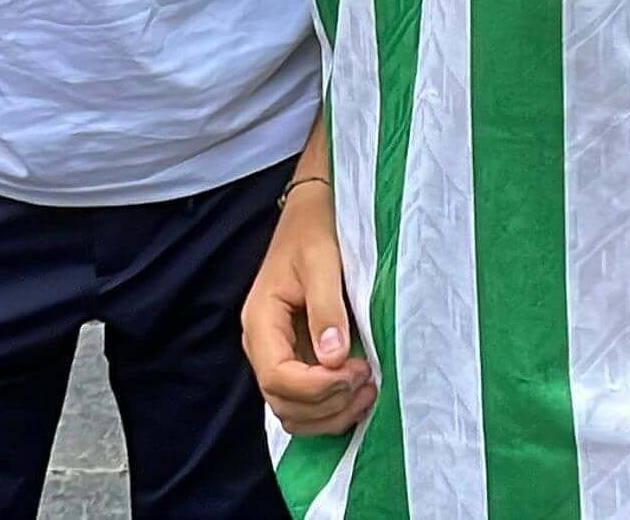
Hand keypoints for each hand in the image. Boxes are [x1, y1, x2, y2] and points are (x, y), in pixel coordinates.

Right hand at [243, 178, 373, 436]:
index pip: (277, 377)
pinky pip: (307, 403)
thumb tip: (334, 358)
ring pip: (294, 412)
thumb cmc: (315, 232)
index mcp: (261, 321)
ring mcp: (280, 356)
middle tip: (367, 380)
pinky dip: (333, 409)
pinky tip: (361, 391)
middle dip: (327, 404)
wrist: (313, 215)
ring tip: (368, 389)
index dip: (317, 388)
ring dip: (331, 413)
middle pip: (283, 403)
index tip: (356, 371)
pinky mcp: (298, 360)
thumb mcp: (322, 261)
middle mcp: (264, 346)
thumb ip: (327, 309)